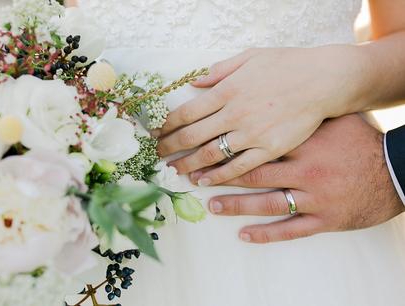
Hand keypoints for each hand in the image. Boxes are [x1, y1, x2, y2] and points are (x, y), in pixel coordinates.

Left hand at [157, 46, 369, 185]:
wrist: (323, 80)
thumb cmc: (287, 65)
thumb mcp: (250, 57)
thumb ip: (218, 71)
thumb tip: (193, 82)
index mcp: (226, 91)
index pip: (186, 112)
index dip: (167, 124)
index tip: (156, 133)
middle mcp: (234, 114)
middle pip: (192, 135)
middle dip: (170, 146)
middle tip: (157, 155)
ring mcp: (251, 134)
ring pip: (211, 154)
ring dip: (188, 163)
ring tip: (174, 170)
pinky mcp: (269, 149)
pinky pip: (238, 167)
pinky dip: (218, 175)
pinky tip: (203, 180)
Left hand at [193, 115, 404, 242]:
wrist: (395, 169)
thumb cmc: (359, 139)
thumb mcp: (330, 117)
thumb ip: (295, 110)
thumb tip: (263, 100)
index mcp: (302, 142)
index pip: (254, 144)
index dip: (224, 146)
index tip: (200, 147)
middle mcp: (304, 169)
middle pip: (253, 173)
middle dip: (219, 175)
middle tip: (192, 176)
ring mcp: (314, 196)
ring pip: (266, 202)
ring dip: (235, 204)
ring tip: (211, 204)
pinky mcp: (325, 219)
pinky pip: (290, 229)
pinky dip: (266, 234)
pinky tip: (243, 235)